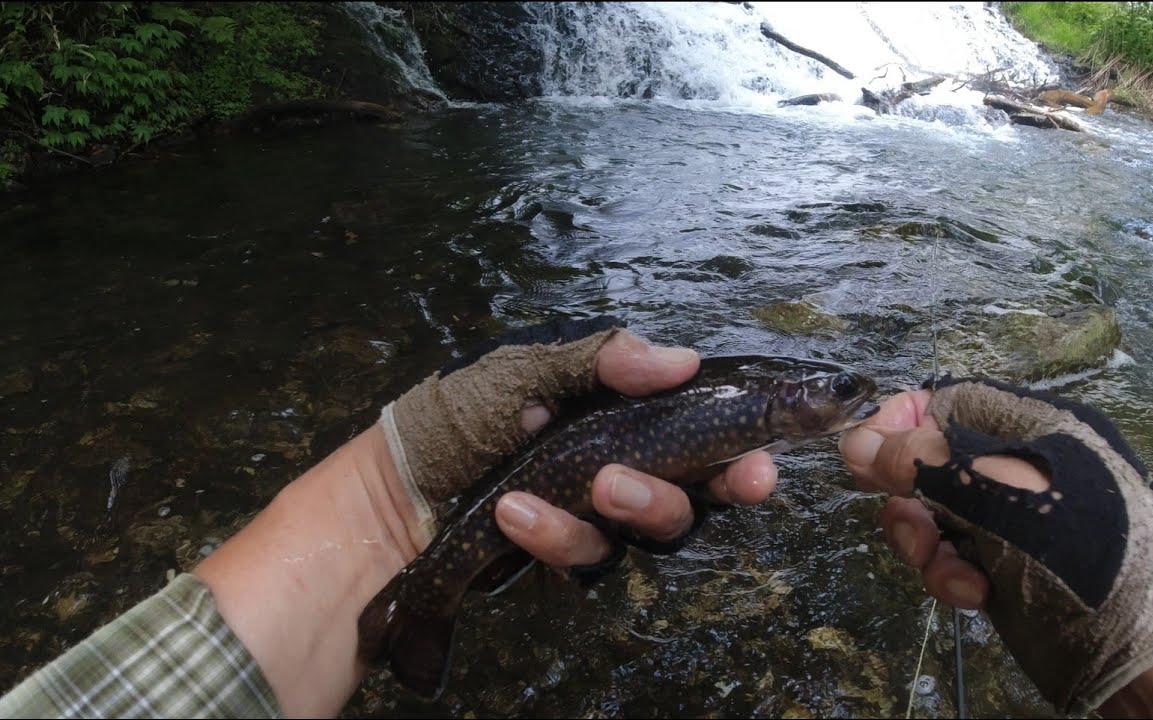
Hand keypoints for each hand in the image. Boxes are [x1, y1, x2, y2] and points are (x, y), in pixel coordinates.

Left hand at [378, 315, 776, 564]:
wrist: (389, 489)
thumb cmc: (458, 416)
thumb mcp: (526, 367)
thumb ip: (603, 360)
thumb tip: (683, 361)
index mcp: (623, 414)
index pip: (702, 430)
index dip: (744, 446)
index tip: (763, 458)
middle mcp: (623, 466)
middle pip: (700, 489)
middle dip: (720, 487)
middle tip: (735, 478)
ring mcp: (596, 516)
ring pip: (655, 530)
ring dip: (639, 504)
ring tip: (597, 483)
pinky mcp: (565, 554)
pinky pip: (588, 555)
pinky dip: (556, 532)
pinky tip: (516, 512)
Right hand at [837, 378, 1152, 715]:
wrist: (1142, 645)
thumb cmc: (1081, 545)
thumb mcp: (997, 488)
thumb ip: (921, 462)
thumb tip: (852, 443)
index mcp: (1027, 426)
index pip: (944, 402)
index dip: (897, 422)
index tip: (863, 455)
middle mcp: (1013, 467)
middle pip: (924, 462)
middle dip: (906, 495)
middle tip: (912, 525)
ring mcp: (1005, 521)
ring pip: (928, 516)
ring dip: (924, 543)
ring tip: (943, 565)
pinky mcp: (999, 567)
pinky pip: (947, 559)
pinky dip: (948, 575)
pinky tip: (973, 593)